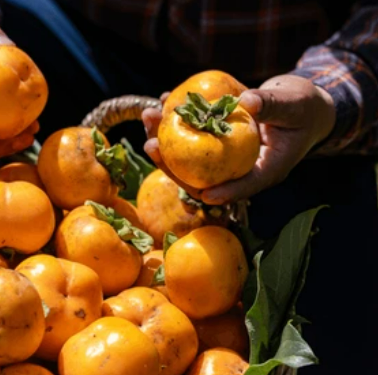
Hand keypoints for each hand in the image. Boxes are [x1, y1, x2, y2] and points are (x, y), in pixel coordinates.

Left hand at [143, 75, 335, 203]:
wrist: (300, 105)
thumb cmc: (304, 108)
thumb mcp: (295, 104)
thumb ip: (273, 105)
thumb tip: (246, 101)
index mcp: (265, 170)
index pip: (244, 186)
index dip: (225, 192)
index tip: (204, 195)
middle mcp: (239, 169)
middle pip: (202, 178)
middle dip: (172, 165)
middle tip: (150, 144)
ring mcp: (224, 158)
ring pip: (189, 159)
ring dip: (165, 141)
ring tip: (148, 116)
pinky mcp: (215, 143)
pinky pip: (190, 139)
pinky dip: (175, 123)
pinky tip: (161, 102)